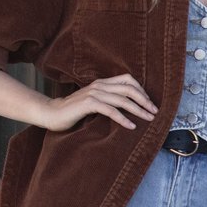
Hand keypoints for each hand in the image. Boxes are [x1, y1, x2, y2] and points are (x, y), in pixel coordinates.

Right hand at [42, 74, 156, 131]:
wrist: (52, 113)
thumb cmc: (74, 111)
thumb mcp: (94, 102)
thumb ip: (107, 100)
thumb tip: (128, 107)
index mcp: (102, 83)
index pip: (128, 80)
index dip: (142, 91)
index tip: (150, 103)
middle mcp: (99, 85)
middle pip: (129, 89)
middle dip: (145, 100)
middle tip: (155, 112)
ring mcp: (94, 93)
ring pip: (122, 100)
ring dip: (138, 110)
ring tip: (149, 119)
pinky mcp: (88, 104)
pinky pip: (111, 110)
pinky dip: (123, 118)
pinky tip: (131, 126)